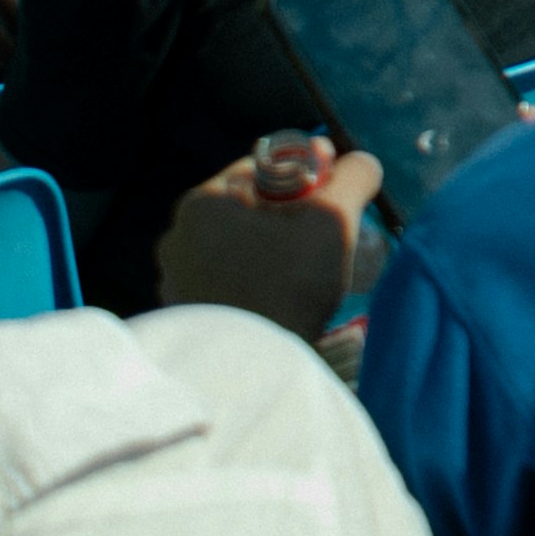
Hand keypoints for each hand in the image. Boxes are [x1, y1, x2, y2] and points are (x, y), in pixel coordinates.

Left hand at [158, 132, 382, 341]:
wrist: (249, 372)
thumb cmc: (288, 284)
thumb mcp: (334, 217)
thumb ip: (353, 175)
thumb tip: (360, 163)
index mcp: (203, 202)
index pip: (264, 166)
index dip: (308, 174)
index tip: (335, 193)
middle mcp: (177, 237)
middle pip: (250, 208)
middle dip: (290, 216)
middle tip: (325, 237)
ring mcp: (174, 280)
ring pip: (238, 247)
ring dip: (272, 251)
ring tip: (305, 274)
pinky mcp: (183, 316)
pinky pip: (226, 282)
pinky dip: (254, 283)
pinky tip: (279, 299)